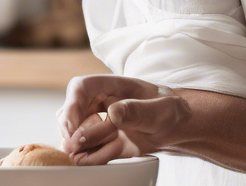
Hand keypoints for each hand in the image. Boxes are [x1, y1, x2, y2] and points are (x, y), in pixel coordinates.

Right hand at [56, 75, 190, 164]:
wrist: (176, 129)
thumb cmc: (170, 112)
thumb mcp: (161, 110)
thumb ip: (137, 110)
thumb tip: (112, 113)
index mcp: (113, 86)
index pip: (81, 87)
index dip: (72, 106)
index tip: (73, 128)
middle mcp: (101, 103)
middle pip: (69, 112)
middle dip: (72, 131)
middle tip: (81, 146)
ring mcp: (99, 123)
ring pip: (72, 132)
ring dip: (79, 146)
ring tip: (105, 149)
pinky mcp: (102, 142)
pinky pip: (85, 151)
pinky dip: (88, 158)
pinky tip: (101, 158)